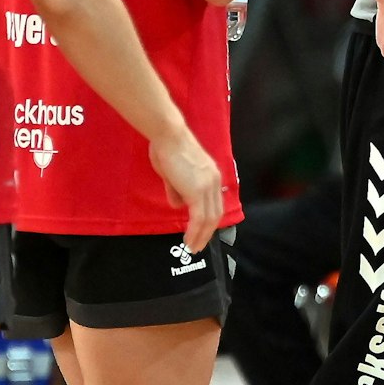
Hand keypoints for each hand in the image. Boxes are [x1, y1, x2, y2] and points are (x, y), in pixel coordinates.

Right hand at [149, 128, 223, 252]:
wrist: (169, 136)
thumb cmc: (167, 150)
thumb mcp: (172, 174)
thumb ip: (177, 190)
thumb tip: (178, 206)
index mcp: (211, 176)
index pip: (214, 203)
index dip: (208, 220)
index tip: (201, 233)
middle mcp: (214, 181)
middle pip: (215, 214)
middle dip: (207, 233)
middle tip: (198, 246)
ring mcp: (207, 186)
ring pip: (209, 219)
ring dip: (201, 236)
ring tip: (192, 248)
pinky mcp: (197, 191)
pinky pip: (199, 217)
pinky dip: (195, 231)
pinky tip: (188, 240)